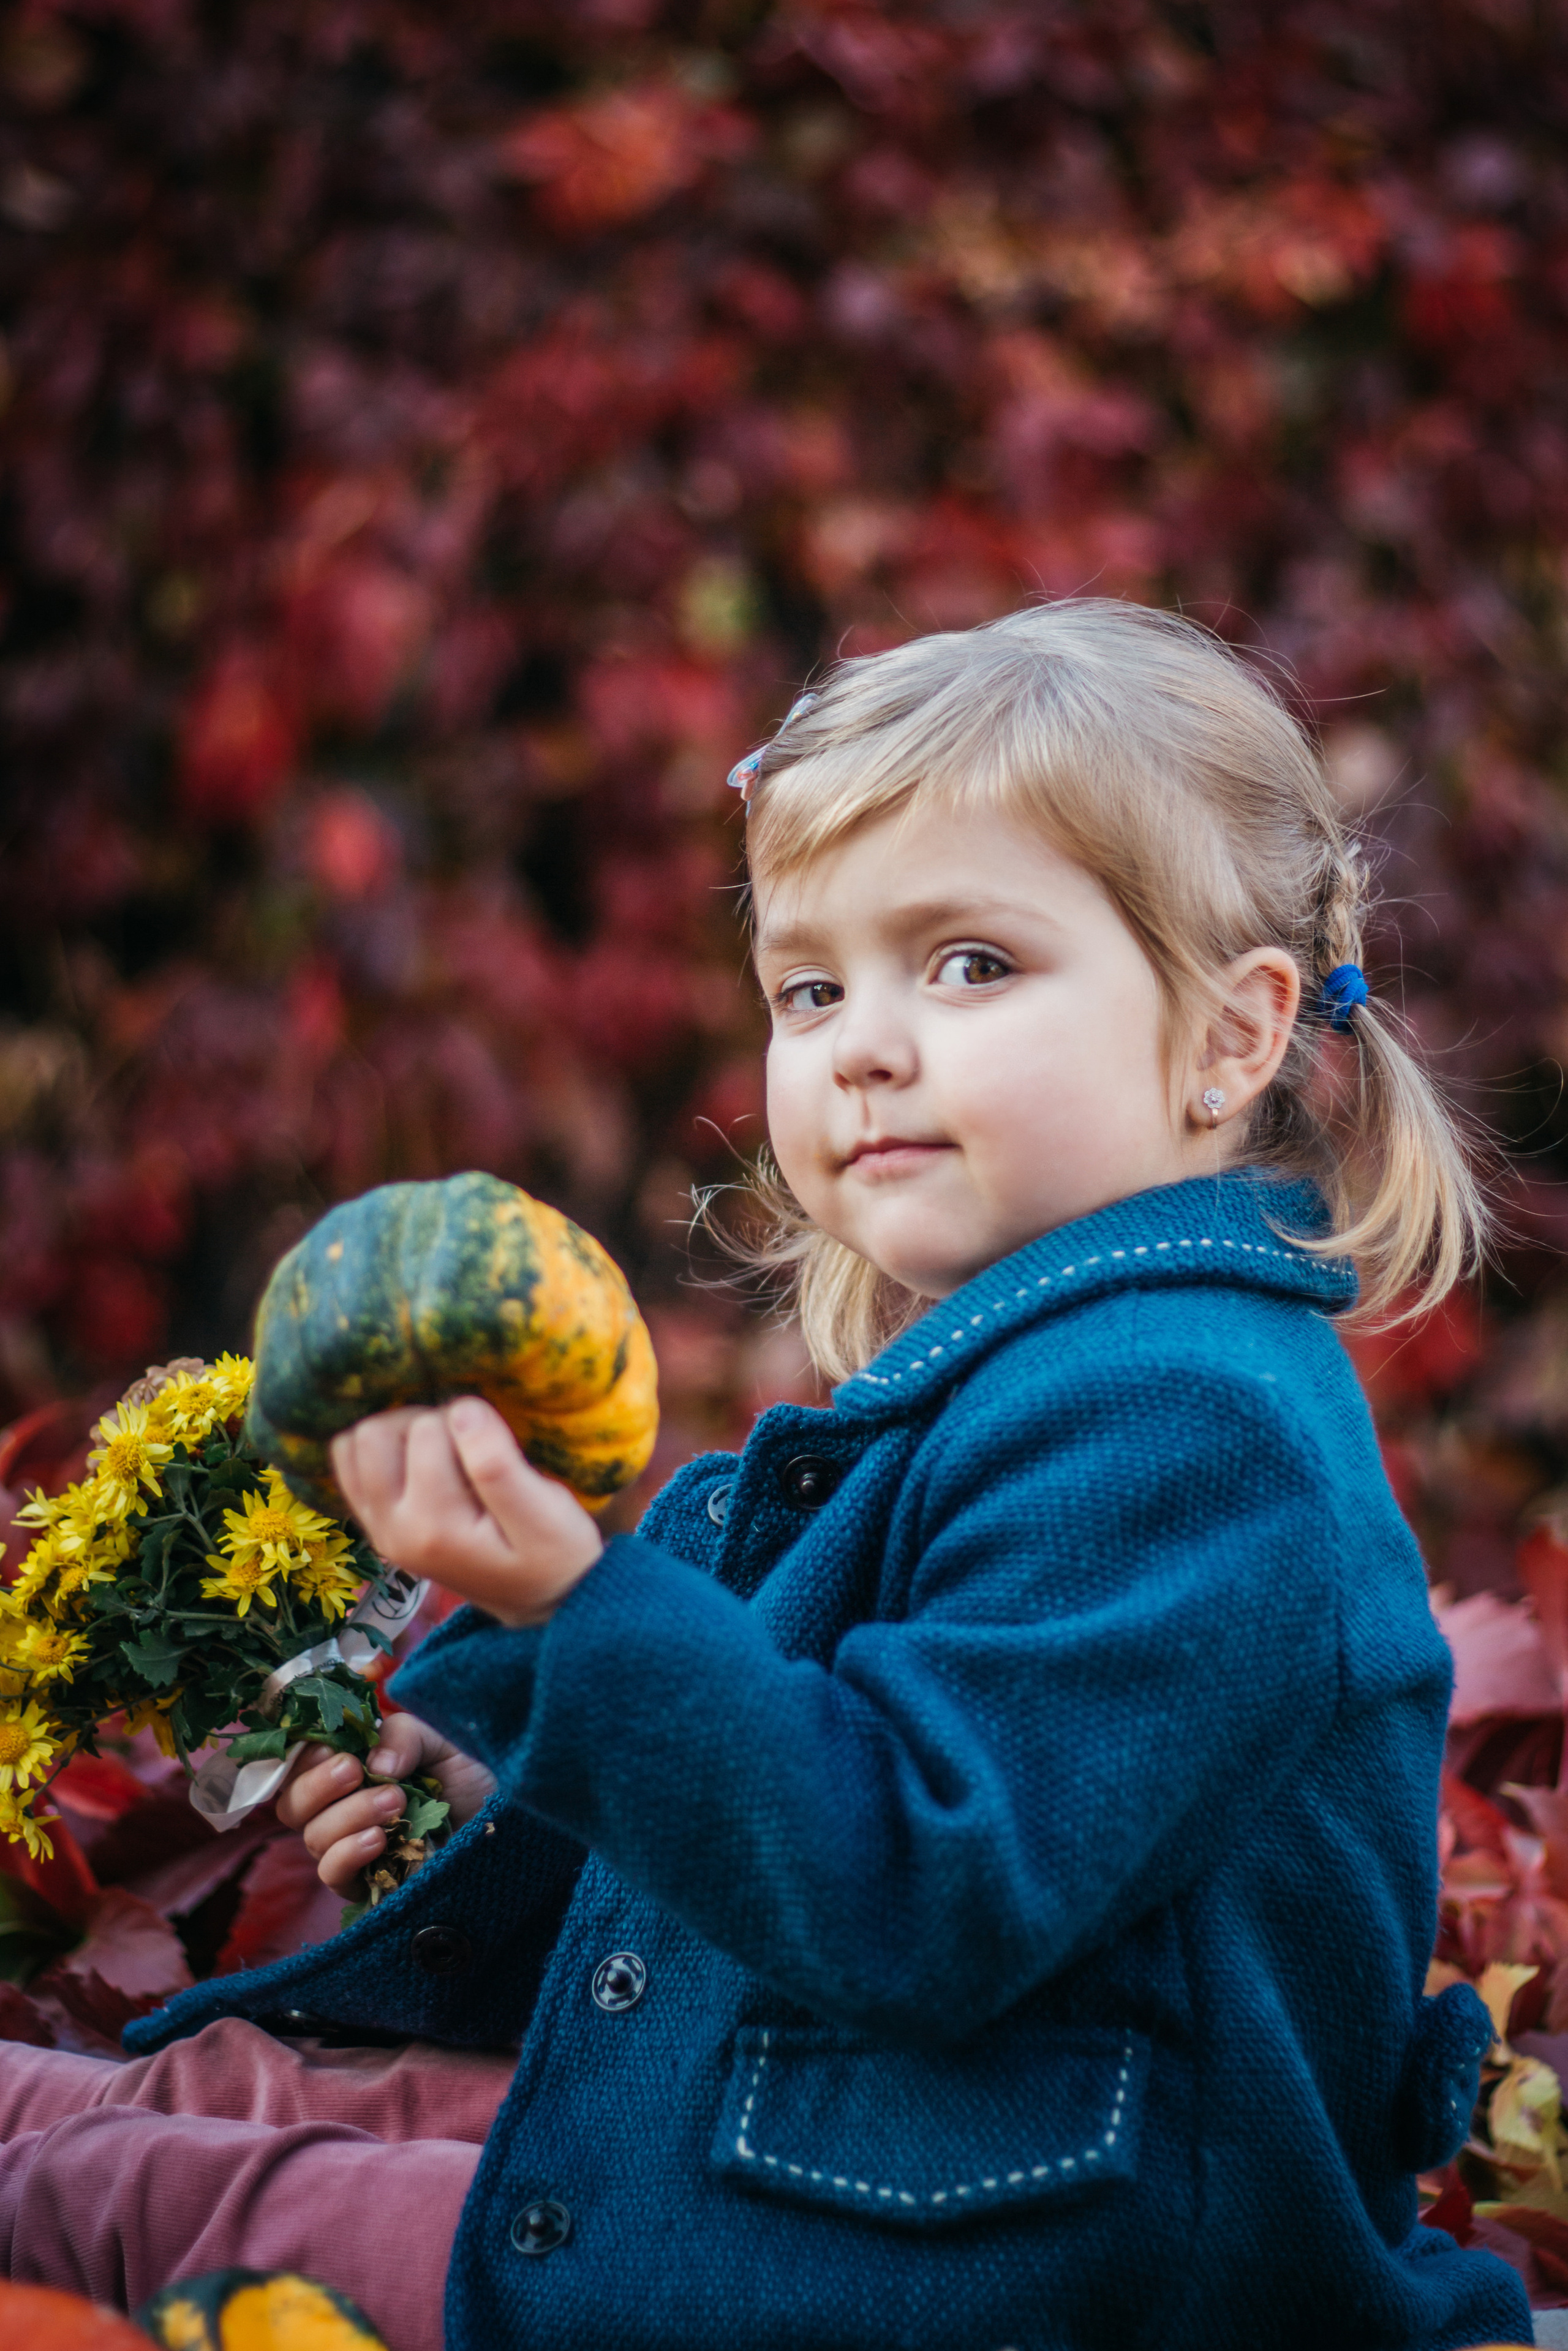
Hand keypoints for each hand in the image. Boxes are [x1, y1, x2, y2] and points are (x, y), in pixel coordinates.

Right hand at [276, 1713, 497, 1896]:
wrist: (511, 1826)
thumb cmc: (474, 1778)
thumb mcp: (443, 1740)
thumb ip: (404, 1735)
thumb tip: (372, 1766)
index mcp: (353, 1768)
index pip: (301, 1763)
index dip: (306, 1757)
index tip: (336, 1750)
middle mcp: (344, 1808)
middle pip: (293, 1804)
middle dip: (319, 1785)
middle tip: (357, 1772)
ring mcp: (353, 1848)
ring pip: (313, 1837)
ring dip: (347, 1816)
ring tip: (395, 1804)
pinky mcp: (367, 1885)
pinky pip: (333, 1875)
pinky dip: (348, 1854)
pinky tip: (379, 1840)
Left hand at [330, 1396, 602, 1627]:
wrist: (542, 1600)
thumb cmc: (553, 1554)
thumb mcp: (544, 1515)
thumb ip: (498, 1464)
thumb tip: (461, 1410)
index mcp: (434, 1527)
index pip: (428, 1430)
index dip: (469, 1423)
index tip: (499, 1451)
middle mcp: (394, 1530)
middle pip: (376, 1435)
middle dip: (423, 1423)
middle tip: (467, 1446)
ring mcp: (380, 1529)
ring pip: (355, 1445)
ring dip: (398, 1433)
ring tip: (444, 1450)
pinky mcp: (377, 1525)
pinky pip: (350, 1467)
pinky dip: (380, 1449)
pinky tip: (420, 1459)